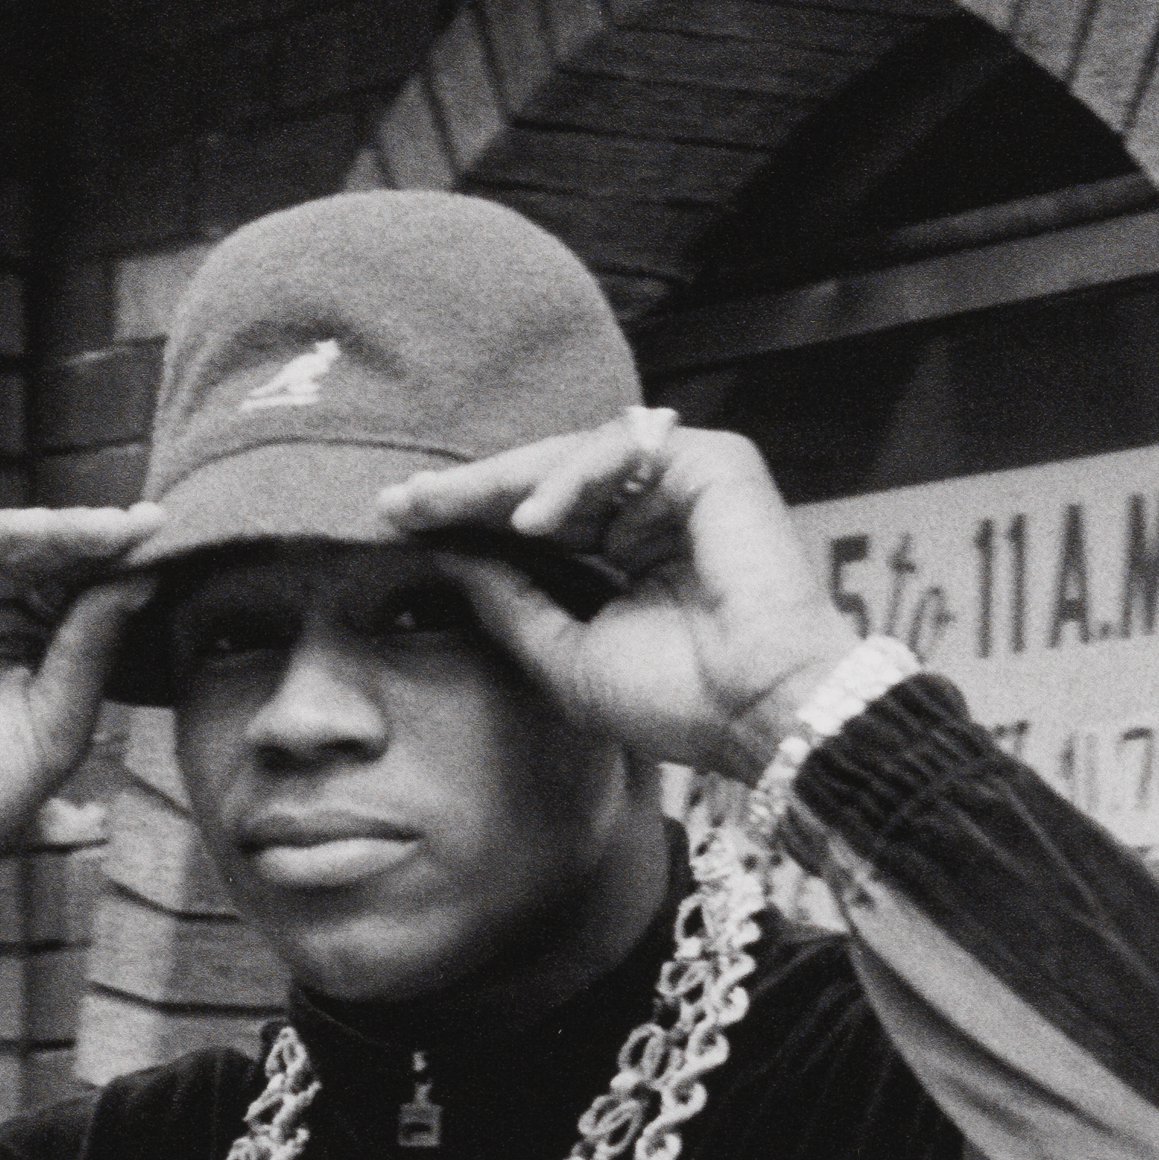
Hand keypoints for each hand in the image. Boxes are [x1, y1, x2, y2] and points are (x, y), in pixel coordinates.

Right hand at [0, 510, 164, 895]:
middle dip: (63, 534)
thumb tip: (143, 575)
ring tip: (47, 534)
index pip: (60, 574)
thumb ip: (90, 651)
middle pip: (12, 551)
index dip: (102, 552)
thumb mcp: (51, 728)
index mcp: (12, 630)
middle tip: (110, 524)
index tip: (154, 529)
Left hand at [388, 412, 866, 782]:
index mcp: (629, 556)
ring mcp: (686, 484)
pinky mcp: (714, 464)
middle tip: (400, 499)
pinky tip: (530, 521)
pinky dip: (572, 477)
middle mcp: (656, 513)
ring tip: (445, 508)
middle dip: (469, 490)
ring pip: (576, 456)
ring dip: (504, 480)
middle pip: (546, 481)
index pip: (538, 521)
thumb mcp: (566, 656)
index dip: (469, 519)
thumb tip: (447, 558)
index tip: (397, 522)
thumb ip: (510, 605)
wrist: (761, 712)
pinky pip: (623, 447)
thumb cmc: (682, 701)